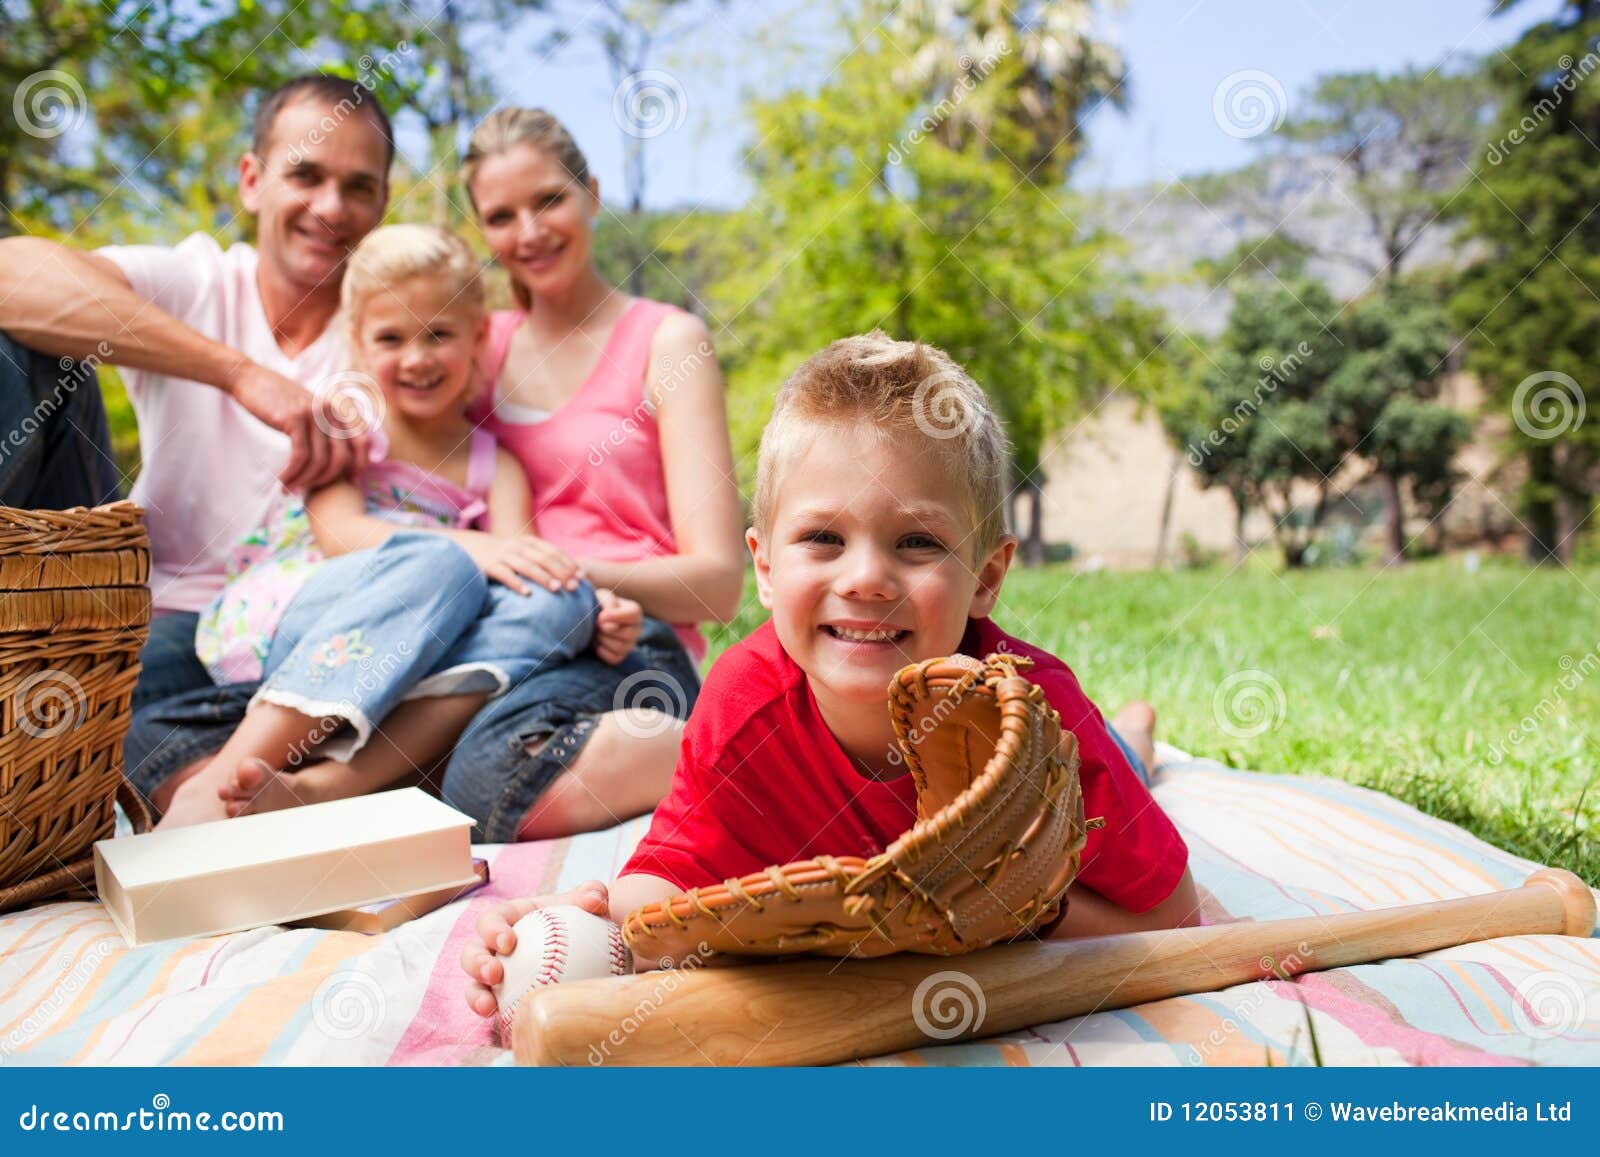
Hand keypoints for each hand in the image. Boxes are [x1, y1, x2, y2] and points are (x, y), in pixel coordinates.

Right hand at [229, 362, 368, 490]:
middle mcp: (330, 411)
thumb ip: (324, 430)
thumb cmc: (278, 401)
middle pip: (342, 457)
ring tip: (290, 488)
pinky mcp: (294, 419)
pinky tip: (283, 482)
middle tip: (311, 489)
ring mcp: (313, 414)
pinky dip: (292, 474)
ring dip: (305, 481)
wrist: (250, 379)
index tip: (350, 482)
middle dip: (327, 479)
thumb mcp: (308, 412)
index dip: (360, 464)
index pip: (362, 442)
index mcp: (337, 410)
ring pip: (320, 460)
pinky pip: (300, 456)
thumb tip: (335, 462)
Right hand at [460, 880, 610, 1017]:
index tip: (508, 942)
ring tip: (488, 1007)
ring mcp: (495, 979)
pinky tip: (509, 1031)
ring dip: (476, 996)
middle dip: (477, 963)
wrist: (591, 956)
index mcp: (510, 919)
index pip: (491, 920)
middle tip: (495, 974)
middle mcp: (495, 949)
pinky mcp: (502, 1004)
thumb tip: (595, 899)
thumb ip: (592, 895)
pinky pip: (494, 1013)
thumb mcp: (588, 906)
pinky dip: (496, 1021)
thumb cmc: (583, 923)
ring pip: (474, 986)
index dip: (493, 930)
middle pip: (472, 953)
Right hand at [468, 533, 583, 594]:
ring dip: (543, 577)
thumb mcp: (521, 551)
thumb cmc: (501, 555)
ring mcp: (503, 555)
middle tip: (574, 587)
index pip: (553, 551)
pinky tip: (527, 594)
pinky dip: (517, 584)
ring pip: (527, 566)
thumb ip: (540, 558)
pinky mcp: (489, 566)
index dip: (568, 563)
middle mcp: (517, 547)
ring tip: (557, 589)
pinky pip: (505, 575)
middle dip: (561, 572)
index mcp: (528, 542)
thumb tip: (569, 574)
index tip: (582, 576)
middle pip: (544, 558)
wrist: (468, 547)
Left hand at [593, 588, 642, 664]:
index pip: (633, 615)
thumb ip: (607, 602)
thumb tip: (606, 622)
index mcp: (634, 612)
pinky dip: (600, 651)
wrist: (589, 620)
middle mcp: (636, 630)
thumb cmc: (599, 605)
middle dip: (607, 630)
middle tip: (596, 624)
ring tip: (596, 632)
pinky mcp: (619, 657)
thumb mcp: (603, 596)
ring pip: (619, 647)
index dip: (616, 616)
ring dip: (602, 639)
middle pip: (627, 634)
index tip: (601, 616)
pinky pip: (612, 658)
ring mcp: (629, 645)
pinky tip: (596, 642)